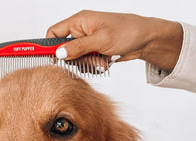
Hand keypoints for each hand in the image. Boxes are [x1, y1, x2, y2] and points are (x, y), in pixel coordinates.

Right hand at [46, 10, 182, 70]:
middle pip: (64, 50)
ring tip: (102, 60)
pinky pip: (87, 63)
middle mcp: (81, 31)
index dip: (49, 46)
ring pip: (76, 59)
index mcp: (79, 21)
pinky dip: (95, 65)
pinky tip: (106, 61)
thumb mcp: (100, 40)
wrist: (145, 39)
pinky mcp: (94, 51)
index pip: (53, 32)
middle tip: (87, 60)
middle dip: (75, 59)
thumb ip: (78, 47)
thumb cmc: (126, 31)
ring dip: (88, 63)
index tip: (50, 59)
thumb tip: (59, 53)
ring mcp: (88, 42)